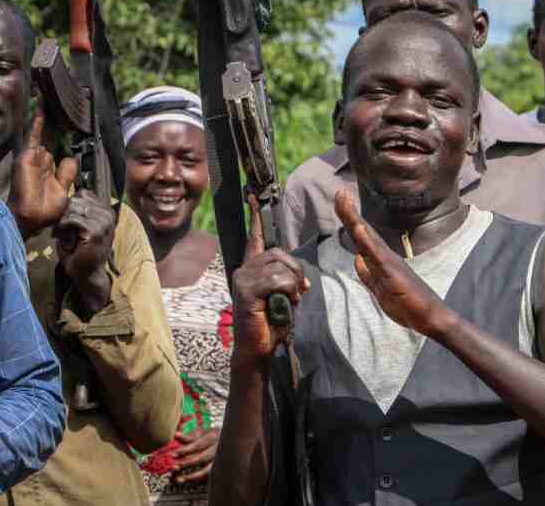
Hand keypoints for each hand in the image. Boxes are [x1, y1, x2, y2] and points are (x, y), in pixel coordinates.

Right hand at [7, 101, 77, 238]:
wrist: (31, 217)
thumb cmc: (45, 210)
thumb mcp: (63, 190)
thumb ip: (66, 173)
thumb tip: (70, 158)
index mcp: (51, 171)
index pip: (60, 149)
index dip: (68, 137)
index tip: (76, 124)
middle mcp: (42, 161)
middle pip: (52, 136)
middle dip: (59, 121)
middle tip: (65, 104)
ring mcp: (35, 157)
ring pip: (44, 131)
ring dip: (49, 113)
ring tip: (54, 94)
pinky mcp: (29, 154)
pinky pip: (35, 133)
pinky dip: (39, 118)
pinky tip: (43, 103)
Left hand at [55, 190, 115, 314]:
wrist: (88, 273)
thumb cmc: (81, 251)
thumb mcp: (81, 226)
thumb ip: (78, 211)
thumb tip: (66, 198)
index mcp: (107, 211)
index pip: (84, 193)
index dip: (71, 204)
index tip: (65, 218)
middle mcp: (108, 215)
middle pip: (78, 199)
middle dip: (65, 211)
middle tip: (59, 227)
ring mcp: (104, 223)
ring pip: (74, 208)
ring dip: (62, 220)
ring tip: (60, 232)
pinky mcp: (95, 232)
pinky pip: (73, 219)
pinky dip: (63, 227)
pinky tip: (61, 237)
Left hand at [170, 428, 219, 483]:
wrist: (234, 440)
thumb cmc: (216, 437)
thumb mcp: (205, 434)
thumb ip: (191, 438)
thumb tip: (176, 435)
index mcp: (213, 437)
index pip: (197, 445)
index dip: (184, 450)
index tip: (172, 455)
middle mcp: (218, 448)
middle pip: (201, 458)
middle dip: (186, 463)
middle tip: (173, 468)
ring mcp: (221, 459)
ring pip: (207, 470)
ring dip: (192, 476)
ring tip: (179, 480)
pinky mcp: (222, 468)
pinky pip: (210, 477)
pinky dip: (199, 480)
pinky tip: (189, 483)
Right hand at [232, 196, 308, 364]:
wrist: (257, 349)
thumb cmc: (270, 325)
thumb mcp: (283, 298)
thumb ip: (288, 281)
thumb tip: (301, 278)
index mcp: (252, 269)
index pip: (255, 237)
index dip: (256, 216)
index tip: (254, 195)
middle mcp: (243, 270)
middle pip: (278, 253)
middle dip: (296, 269)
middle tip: (300, 289)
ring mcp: (243, 280)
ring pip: (279, 266)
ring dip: (293, 283)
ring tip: (292, 300)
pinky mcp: (246, 291)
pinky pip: (276, 280)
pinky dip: (288, 291)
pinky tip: (286, 303)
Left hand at [334, 190, 455, 337]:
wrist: (429, 317)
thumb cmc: (408, 303)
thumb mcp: (380, 289)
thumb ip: (368, 274)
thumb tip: (358, 258)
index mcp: (380, 261)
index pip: (361, 237)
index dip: (349, 219)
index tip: (340, 200)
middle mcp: (384, 257)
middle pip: (362, 231)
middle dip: (349, 212)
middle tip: (339, 191)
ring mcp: (389, 264)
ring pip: (368, 239)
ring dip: (355, 220)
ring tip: (345, 202)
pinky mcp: (393, 275)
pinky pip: (378, 257)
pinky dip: (367, 242)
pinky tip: (358, 229)